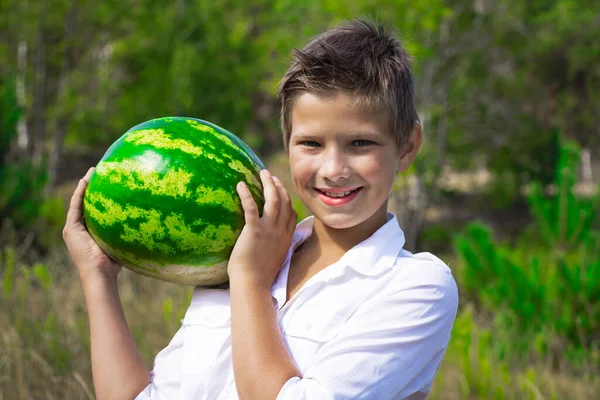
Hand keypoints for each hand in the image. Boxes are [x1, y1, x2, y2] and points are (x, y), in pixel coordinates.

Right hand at [63, 167, 120, 281]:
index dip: (99, 194)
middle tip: (99, 171)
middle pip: (86, 202)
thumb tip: (148, 223)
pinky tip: (86, 181)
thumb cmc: (115, 262)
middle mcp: (80, 228)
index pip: (94, 209)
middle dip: (91, 186)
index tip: (108, 180)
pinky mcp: (70, 229)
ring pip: (79, 201)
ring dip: (84, 185)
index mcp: (91, 231)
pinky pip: (75, 206)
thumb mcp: (121, 241)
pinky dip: (80, 193)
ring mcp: (73, 229)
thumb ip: (126, 231)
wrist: (101, 274)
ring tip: (92, 171)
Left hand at [227, 169, 296, 289]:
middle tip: (270, 176)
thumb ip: (274, 247)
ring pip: (273, 199)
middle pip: (284, 201)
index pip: (292, 213)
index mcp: (286, 238)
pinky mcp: (254, 230)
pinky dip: (246, 194)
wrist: (253, 284)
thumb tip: (268, 244)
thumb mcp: (274, 260)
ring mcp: (269, 229)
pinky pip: (251, 206)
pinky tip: (240, 185)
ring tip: (262, 173)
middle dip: (278, 186)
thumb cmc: (259, 276)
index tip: (280, 189)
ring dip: (268, 183)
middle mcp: (281, 230)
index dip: (287, 199)